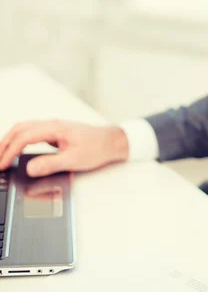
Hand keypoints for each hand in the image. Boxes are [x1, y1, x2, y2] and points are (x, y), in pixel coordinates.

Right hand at [0, 120, 128, 176]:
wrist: (112, 141)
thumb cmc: (97, 148)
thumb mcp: (74, 159)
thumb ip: (51, 164)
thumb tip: (30, 168)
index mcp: (55, 128)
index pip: (24, 136)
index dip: (9, 151)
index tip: (1, 165)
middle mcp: (52, 124)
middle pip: (20, 128)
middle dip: (4, 143)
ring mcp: (53, 127)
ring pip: (24, 129)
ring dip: (10, 140)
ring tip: (0, 155)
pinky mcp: (55, 132)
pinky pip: (31, 133)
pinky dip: (19, 141)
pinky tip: (15, 150)